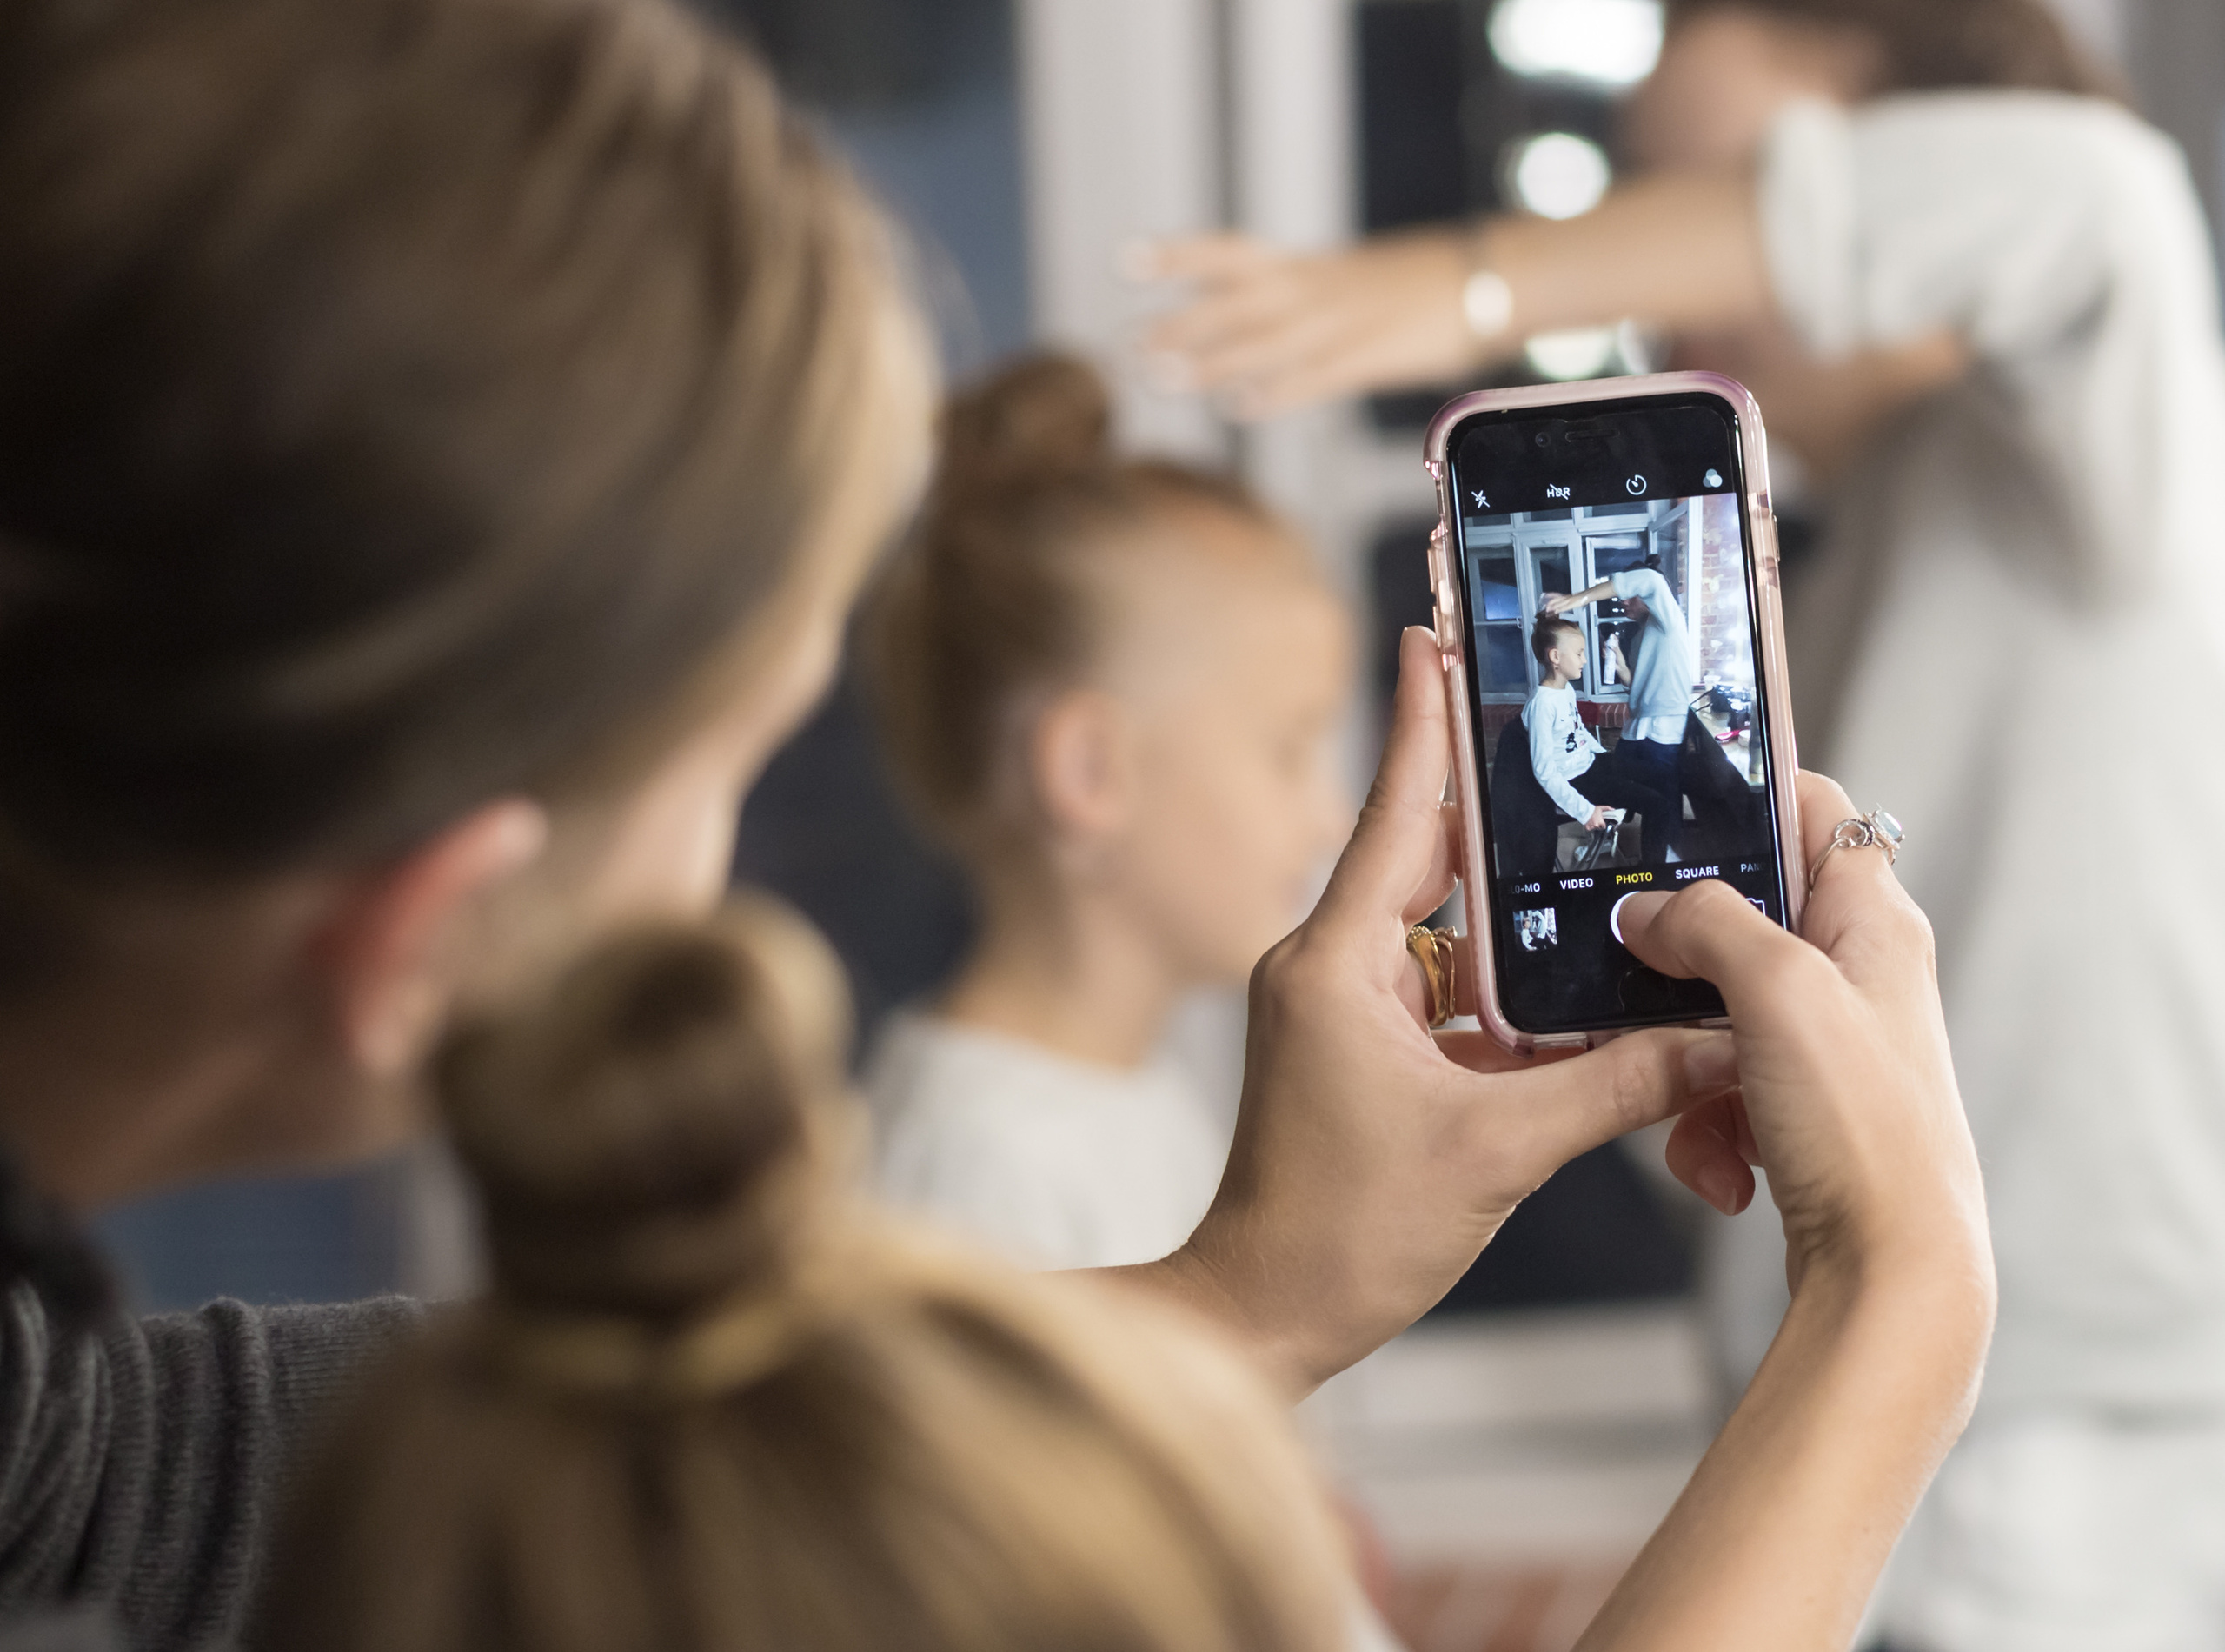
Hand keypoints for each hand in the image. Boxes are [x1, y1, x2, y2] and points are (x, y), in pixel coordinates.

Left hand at [1133, 229, 1492, 418]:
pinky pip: (1316, 378)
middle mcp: (1312, 291)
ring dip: (1213, 362)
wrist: (1481, 278)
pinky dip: (1278, 391)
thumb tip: (1235, 326)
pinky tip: (1238, 407)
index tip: (1123, 261)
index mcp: (1304, 268)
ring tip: (1162, 378)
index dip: (1177, 256)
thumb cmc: (1407, 284)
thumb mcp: (1341, 281)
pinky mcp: (1369, 360)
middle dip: (1181, 326)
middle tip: (1128, 348)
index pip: (1228, 254)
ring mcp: (1339, 326)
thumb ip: (1289, 301)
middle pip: (1236, 304)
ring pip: (1266, 342)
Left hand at [1140, 628, 1738, 1392]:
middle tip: (1563, 733)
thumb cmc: (1345, 1234)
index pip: (1393, 813)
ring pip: (1438, 928)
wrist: (1265, 1312)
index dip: (1425, 722)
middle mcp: (1325, 965)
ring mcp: (1336, 1005)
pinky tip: (1563, 976)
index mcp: (1334, 962)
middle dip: (1496, 808)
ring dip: (1507, 909)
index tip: (1434, 632)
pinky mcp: (1354, 1047)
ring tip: (1589, 855)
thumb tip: (1719, 1042)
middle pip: (1424, 857)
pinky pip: (1435, 987)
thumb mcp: (1498, 1150)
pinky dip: (1495, 982)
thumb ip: (1614, 1086)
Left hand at [1541, 591, 1580, 616]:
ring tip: (1547, 610)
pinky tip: (1555, 611)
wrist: (1587, 595)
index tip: (1544, 596)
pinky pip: (1564, 607)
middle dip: (1549, 604)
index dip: (1549, 595)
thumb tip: (1563, 603)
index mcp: (1565, 596)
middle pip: (1555, 600)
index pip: (1556, 595)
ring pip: (1558, 604)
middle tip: (1544, 608)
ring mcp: (1568, 601)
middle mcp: (1565, 598)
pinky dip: (1559, 609)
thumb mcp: (1572, 598)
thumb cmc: (1580, 597)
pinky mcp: (1571, 604)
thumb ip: (1566, 600)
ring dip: (1552, 607)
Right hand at [1577, 777, 1992, 1651]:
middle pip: (1742, 922)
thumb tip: (1647, 908)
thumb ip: (1707, 923)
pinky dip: (1700, 1125)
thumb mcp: (1777, 991)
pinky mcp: (1802, 1112)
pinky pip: (1719, 1089)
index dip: (1741, 802)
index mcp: (1874, 924)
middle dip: (1678, 961)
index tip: (1662, 815)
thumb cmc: (1865, 1132)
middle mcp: (1858, 976)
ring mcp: (1829, 1047)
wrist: (1894, 1274)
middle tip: (1633, 973)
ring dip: (1679, 1061)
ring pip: (1713, 1014)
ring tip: (1689, 1111)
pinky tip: (1715, 1168)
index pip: (1813, 812)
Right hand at [1584, 807, 1611, 831]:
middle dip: (1598, 825)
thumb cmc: (1592, 810)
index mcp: (1601, 822)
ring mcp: (1592, 827)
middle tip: (1596, 821)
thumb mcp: (1601, 808)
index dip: (1603, 825)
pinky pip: (1589, 829)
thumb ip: (1607, 808)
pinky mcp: (1587, 827)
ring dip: (1594, 826)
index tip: (1601, 823)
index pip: (1604, 827)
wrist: (1584, 811)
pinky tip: (1589, 823)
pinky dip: (1589, 827)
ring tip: (1592, 821)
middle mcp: (1597, 825)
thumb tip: (1613, 809)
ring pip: (1594, 828)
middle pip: (1599, 828)